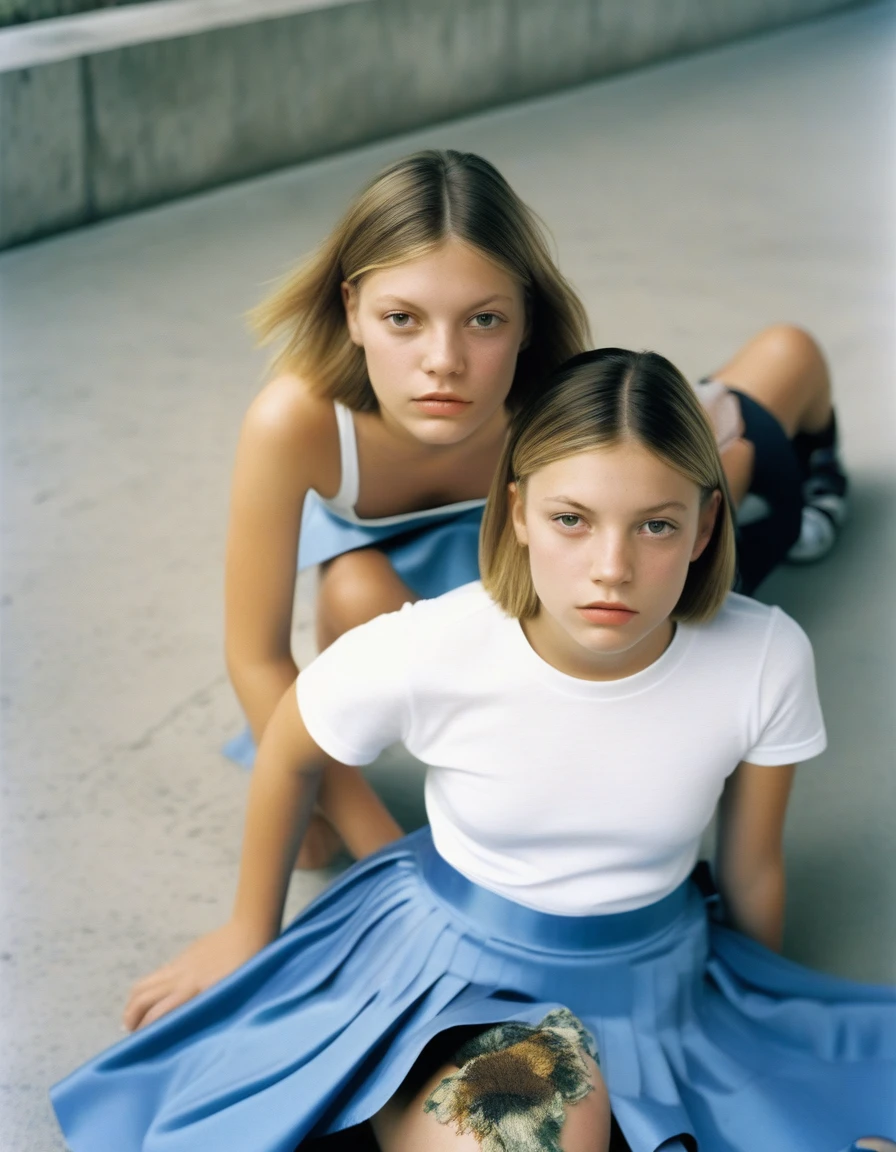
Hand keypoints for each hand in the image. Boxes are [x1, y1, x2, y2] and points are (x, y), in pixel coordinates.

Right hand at [123, 919, 272, 1031]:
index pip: (156, 1013)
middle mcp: (181, 977)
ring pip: (146, 982)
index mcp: (192, 990)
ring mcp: (181, 963)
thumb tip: (190, 1024)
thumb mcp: (230, 995)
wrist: (250, 930)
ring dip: (135, 1000)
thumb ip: (207, 1008)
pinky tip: (155, 996)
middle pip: (142, 996)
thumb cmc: (249, 968)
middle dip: (131, 1015)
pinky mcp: (185, 954)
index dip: (144, 1029)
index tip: (139, 1043)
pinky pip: (160, 973)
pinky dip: (150, 986)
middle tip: (130, 1031)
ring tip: (134, 1016)